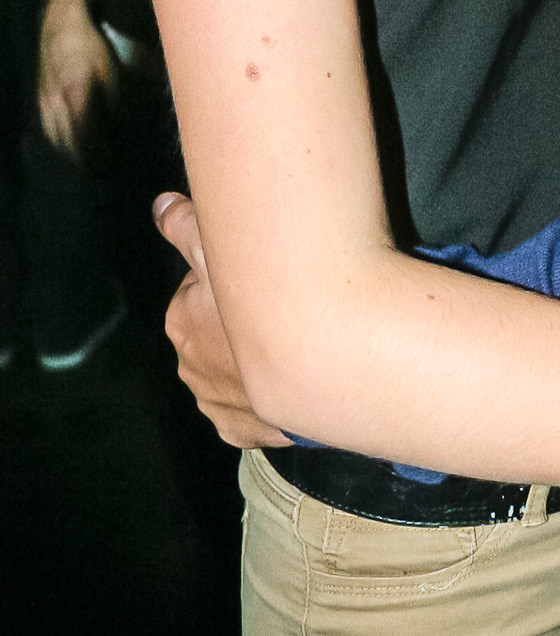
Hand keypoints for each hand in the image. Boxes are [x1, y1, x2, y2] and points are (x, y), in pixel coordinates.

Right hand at [38, 0, 114, 154]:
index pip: (86, 137)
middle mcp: (56, 103)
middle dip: (86, 159)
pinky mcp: (40, 101)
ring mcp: (44, 103)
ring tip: (89, 162)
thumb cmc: (92, 47)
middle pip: (69, 143)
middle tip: (103, 169)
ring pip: (56, 139)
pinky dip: (61, 142)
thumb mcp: (112, 72)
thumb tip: (120, 125)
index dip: (98, 153)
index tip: (110, 163)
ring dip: (72, 153)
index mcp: (76, 95)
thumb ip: (115, 101)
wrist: (60, 27)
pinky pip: (49, 130)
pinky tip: (71, 145)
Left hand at [154, 193, 290, 449]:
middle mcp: (190, 366)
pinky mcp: (242, 430)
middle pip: (217, 331)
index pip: (203, 289)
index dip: (235, 278)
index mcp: (181, 320)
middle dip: (242, 322)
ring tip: (292, 341)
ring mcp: (216, 402)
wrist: (323, 365)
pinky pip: (250, 407)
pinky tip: (288, 376)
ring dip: (254, 360)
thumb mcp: (221, 247)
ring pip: (234, 370)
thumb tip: (161, 205)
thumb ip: (185, 224)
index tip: (262, 276)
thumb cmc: (271, 302)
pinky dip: (265, 395)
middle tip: (282, 307)